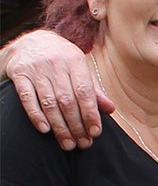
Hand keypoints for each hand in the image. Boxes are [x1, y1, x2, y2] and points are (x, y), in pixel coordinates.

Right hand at [4, 30, 111, 149]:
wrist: (32, 41)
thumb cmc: (62, 59)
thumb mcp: (79, 68)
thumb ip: (93, 90)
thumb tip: (111, 109)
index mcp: (75, 61)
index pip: (85, 92)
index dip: (91, 114)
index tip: (95, 133)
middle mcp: (56, 64)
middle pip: (67, 101)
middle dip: (76, 125)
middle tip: (82, 144)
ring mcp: (36, 68)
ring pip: (49, 102)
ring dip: (59, 126)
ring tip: (67, 143)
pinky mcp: (19, 73)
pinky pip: (27, 97)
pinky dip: (36, 115)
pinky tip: (45, 129)